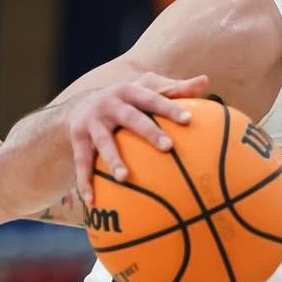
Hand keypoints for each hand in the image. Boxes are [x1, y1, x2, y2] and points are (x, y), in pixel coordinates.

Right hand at [65, 72, 208, 202]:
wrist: (79, 106)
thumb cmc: (128, 101)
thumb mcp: (146, 90)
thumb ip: (175, 89)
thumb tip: (205, 80)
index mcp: (129, 90)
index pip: (153, 98)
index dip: (170, 108)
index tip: (189, 119)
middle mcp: (109, 103)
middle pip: (131, 118)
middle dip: (148, 131)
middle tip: (168, 147)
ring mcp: (91, 122)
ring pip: (103, 142)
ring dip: (113, 160)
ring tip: (125, 178)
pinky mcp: (77, 139)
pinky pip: (82, 163)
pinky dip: (85, 182)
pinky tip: (92, 201)